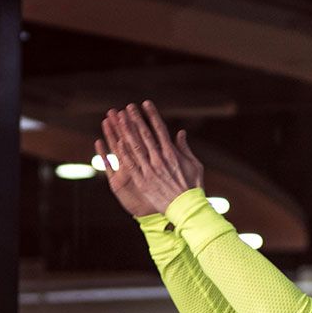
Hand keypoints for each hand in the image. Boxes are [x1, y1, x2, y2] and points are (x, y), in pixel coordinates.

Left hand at [97, 101, 202, 217]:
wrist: (186, 208)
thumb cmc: (193, 187)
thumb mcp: (194, 165)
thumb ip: (185, 148)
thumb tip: (180, 133)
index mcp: (172, 153)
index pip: (159, 129)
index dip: (152, 115)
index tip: (145, 104)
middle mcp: (159, 159)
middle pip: (145, 134)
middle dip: (136, 119)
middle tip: (128, 107)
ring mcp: (150, 170)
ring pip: (135, 147)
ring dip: (126, 132)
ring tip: (119, 120)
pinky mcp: (143, 181)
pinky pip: (131, 165)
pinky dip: (124, 153)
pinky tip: (117, 142)